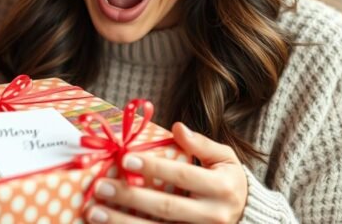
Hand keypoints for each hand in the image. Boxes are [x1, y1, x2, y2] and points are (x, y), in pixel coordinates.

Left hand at [84, 122, 247, 223]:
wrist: (247, 216)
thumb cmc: (228, 182)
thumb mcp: (225, 159)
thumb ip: (201, 144)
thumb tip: (178, 127)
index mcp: (222, 188)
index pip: (184, 176)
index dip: (155, 167)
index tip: (125, 158)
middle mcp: (213, 216)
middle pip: (166, 207)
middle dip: (130, 197)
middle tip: (100, 186)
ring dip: (122, 223)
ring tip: (94, 213)